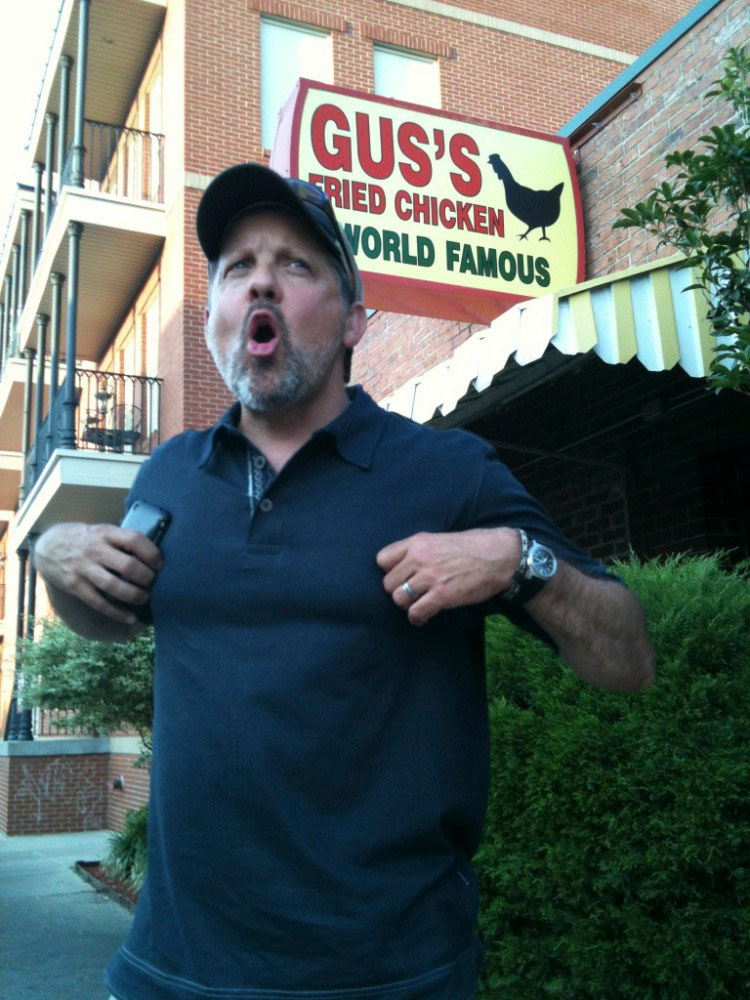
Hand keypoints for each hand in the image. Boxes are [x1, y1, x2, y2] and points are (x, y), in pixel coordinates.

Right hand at [34, 522, 163, 624]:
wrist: (48, 546)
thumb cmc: (85, 539)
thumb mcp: (102, 531)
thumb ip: (121, 541)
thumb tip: (152, 555)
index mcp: (105, 533)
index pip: (133, 540)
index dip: (151, 553)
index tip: (159, 564)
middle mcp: (95, 550)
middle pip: (127, 566)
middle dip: (146, 577)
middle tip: (153, 582)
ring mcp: (83, 569)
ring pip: (114, 586)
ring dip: (134, 595)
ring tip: (144, 598)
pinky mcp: (75, 586)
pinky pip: (98, 603)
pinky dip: (117, 613)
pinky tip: (130, 618)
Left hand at [376, 527, 519, 625]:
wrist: (500, 557)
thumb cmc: (473, 547)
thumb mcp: (441, 539)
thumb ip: (421, 550)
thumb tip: (404, 565)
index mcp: (418, 542)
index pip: (382, 559)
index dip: (390, 571)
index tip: (402, 576)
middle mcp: (419, 558)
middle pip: (388, 583)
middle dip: (398, 591)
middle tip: (412, 594)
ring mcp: (430, 578)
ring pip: (398, 599)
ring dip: (407, 605)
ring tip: (418, 604)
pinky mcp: (442, 596)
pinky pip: (415, 612)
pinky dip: (417, 618)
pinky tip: (424, 616)